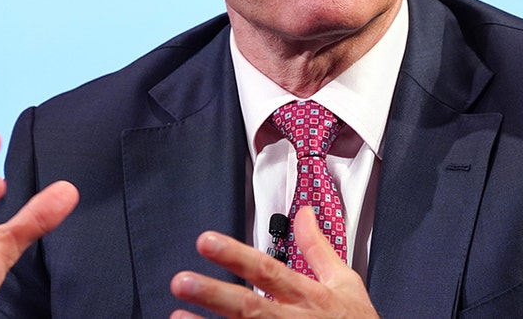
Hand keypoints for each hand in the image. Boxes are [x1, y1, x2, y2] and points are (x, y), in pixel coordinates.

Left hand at [170, 206, 378, 317]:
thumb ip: (318, 247)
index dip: (236, 255)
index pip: (267, 270)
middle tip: (182, 281)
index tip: (207, 241)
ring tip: (177, 316)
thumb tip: (304, 213)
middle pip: (248, 307)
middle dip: (214, 293)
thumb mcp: (344, 282)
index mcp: (307, 296)